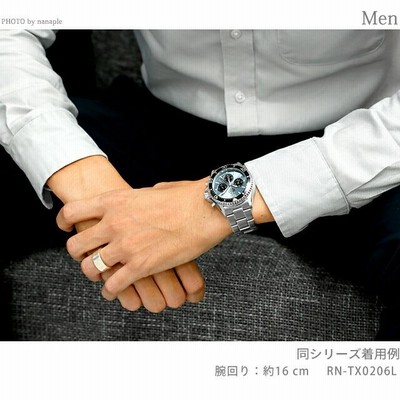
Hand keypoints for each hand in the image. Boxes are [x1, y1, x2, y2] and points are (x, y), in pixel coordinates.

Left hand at [56, 179, 232, 300]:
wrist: (205, 209)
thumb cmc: (185, 197)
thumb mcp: (153, 190)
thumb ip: (138, 199)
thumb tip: (139, 202)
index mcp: (115, 201)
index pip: (72, 212)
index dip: (64, 222)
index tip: (66, 228)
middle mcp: (113, 224)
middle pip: (77, 245)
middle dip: (79, 254)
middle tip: (87, 257)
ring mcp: (125, 246)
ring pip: (91, 268)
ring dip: (94, 274)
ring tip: (100, 276)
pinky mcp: (140, 266)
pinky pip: (113, 285)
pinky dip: (111, 291)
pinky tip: (114, 291)